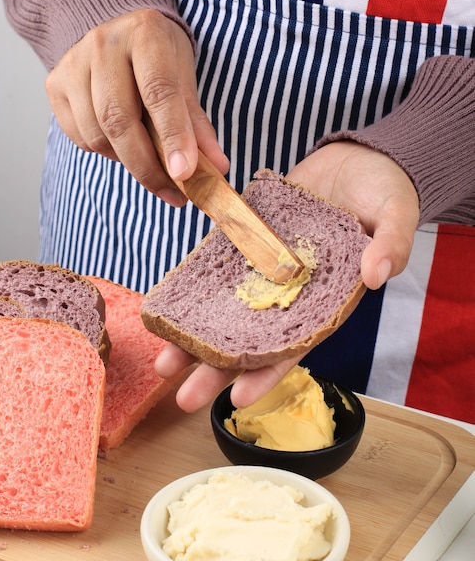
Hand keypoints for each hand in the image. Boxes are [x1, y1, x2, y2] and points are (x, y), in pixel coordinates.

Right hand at [45, 10, 228, 205]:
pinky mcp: (55, 85)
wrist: (116, 31)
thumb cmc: (157, 60)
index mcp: (145, 35)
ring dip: (126, 161)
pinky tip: (121, 144)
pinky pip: (80, 137)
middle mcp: (103, 45)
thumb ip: (198, 126)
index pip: (158, 91)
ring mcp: (73, 64)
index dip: (173, 136)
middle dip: (147, 166)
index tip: (184, 174)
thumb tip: (217, 169)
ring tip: (148, 161)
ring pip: (96, 134)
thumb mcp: (184, 81)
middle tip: (172, 193)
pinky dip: (104, 152)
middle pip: (119, 119)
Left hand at [156, 141, 419, 411]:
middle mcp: (289, 293)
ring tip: (163, 361)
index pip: (293, 346)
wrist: (357, 161)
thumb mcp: (396, 216)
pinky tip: (169, 306)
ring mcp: (265, 269)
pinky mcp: (248, 240)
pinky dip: (193, 288)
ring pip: (225, 310)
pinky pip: (216, 268)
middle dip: (216, 369)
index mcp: (324, 301)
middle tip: (182, 397)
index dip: (266, 373)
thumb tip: (376, 275)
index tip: (238, 399)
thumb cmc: (384, 194)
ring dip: (194, 336)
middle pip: (248, 339)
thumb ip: (391, 245)